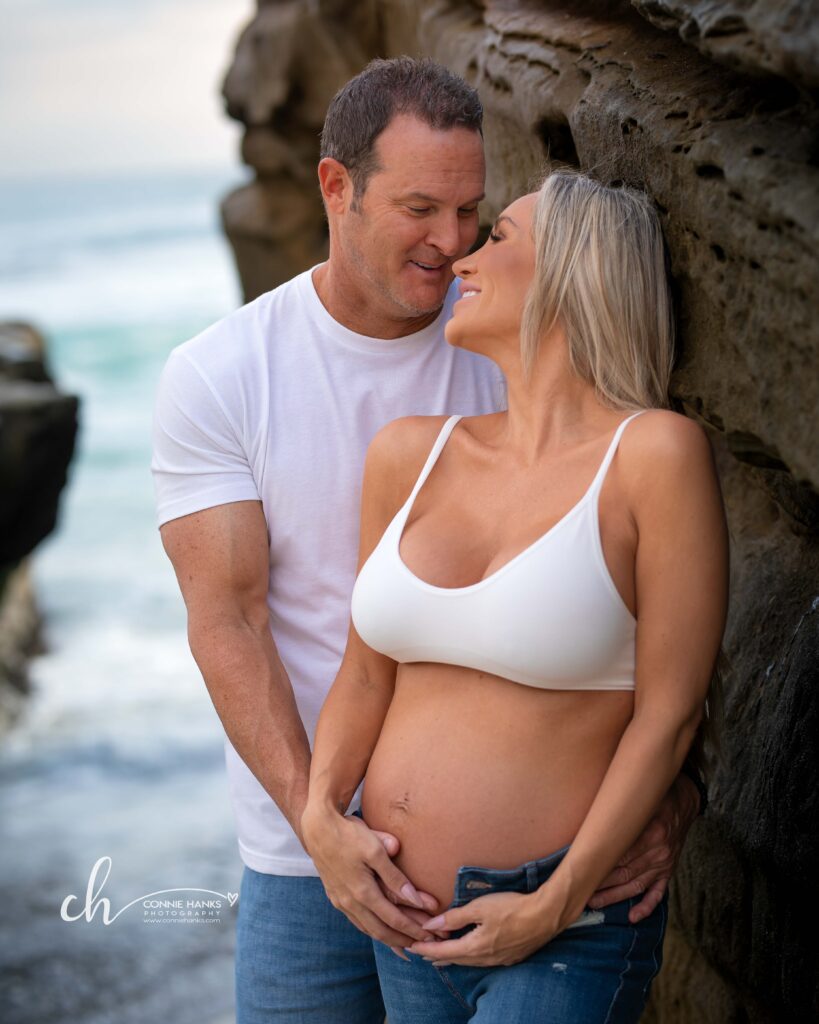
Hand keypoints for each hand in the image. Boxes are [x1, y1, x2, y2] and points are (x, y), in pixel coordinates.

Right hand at [301, 805, 439, 948]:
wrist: (317, 828)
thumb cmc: (349, 834)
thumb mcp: (375, 850)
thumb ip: (394, 876)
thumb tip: (415, 897)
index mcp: (363, 892)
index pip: (394, 919)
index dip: (413, 930)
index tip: (429, 937)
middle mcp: (350, 903)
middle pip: (381, 932)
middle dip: (403, 941)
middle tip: (422, 947)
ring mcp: (341, 902)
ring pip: (367, 929)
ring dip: (388, 938)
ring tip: (405, 944)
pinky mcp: (335, 897)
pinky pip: (357, 921)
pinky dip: (372, 930)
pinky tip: (379, 930)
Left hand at [407, 890, 552, 966]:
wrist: (545, 915)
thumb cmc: (512, 907)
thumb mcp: (480, 907)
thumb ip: (454, 917)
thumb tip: (431, 925)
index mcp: (475, 947)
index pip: (443, 952)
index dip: (425, 949)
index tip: (411, 947)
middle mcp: (485, 959)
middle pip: (454, 960)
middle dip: (436, 955)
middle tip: (420, 951)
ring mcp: (498, 960)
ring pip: (468, 961)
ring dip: (452, 957)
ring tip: (440, 955)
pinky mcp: (510, 957)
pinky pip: (482, 960)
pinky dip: (469, 956)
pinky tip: (469, 952)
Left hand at [587, 772, 700, 922]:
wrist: (685, 801)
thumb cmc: (658, 796)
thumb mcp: (642, 798)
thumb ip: (623, 808)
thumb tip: (594, 816)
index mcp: (652, 832)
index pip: (621, 854)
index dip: (601, 864)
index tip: (582, 870)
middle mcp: (659, 852)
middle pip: (626, 872)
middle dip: (602, 883)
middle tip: (580, 890)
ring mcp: (664, 864)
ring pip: (636, 885)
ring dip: (615, 896)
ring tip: (595, 903)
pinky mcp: (668, 871)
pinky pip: (658, 893)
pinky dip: (646, 907)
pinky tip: (633, 917)